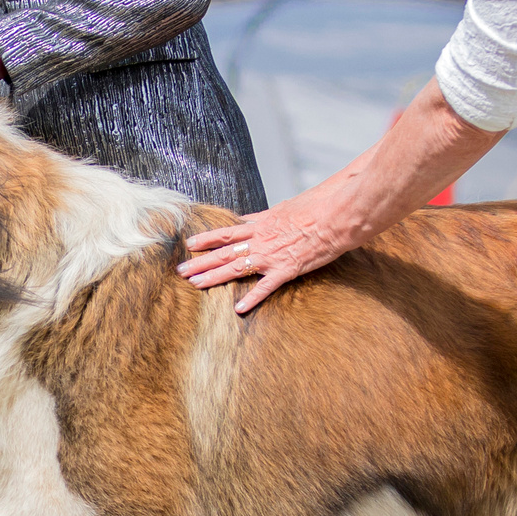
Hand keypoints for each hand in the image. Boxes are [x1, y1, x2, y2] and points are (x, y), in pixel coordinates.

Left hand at [178, 182, 366, 313]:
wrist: (335, 214)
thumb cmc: (316, 206)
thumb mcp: (286, 207)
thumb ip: (268, 216)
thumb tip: (254, 218)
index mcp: (262, 223)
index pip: (227, 232)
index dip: (207, 239)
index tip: (190, 244)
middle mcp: (261, 239)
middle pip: (224, 251)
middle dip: (201, 261)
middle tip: (181, 270)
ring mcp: (272, 255)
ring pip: (236, 267)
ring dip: (214, 277)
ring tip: (195, 284)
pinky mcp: (287, 269)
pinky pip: (266, 286)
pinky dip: (252, 298)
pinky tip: (238, 309)